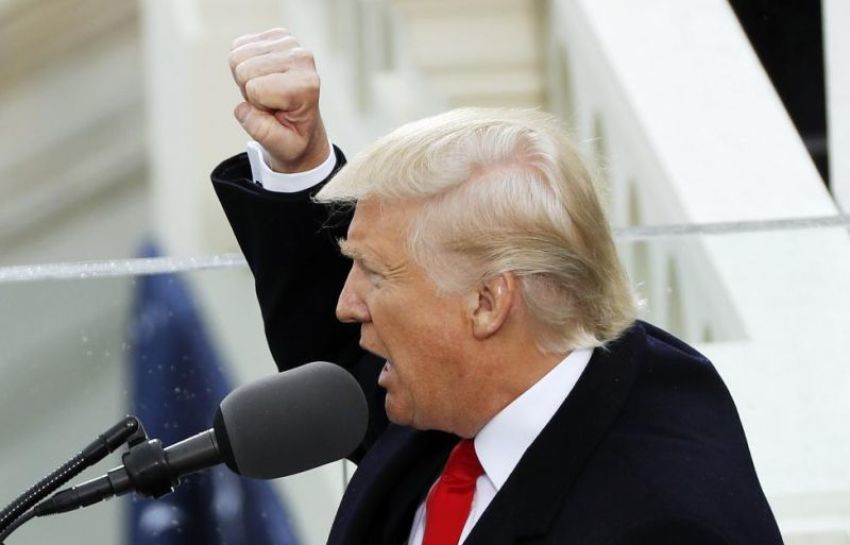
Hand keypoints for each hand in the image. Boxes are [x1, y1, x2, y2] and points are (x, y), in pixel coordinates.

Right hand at [228, 28, 329, 172]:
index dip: (256, 105)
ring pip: (237, 56)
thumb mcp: (281, 147)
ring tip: (267, 90)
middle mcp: (302, 58)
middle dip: (248, 90)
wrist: (302, 123)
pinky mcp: (277, 35)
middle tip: (268, 102)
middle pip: (243, 69)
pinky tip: (262, 76)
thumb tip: (243, 108)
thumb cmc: (293, 136)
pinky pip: (238, 46)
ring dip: (246, 77)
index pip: (254, 88)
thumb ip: (262, 132)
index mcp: (306, 85)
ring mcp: (290, 43)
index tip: (274, 112)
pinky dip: (244, 63)